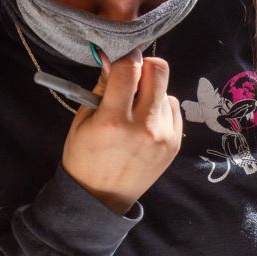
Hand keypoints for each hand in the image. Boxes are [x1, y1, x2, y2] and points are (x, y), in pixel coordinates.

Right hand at [61, 51, 182, 214]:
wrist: (101, 199)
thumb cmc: (85, 158)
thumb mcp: (82, 121)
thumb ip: (100, 88)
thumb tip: (114, 60)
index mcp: (113, 120)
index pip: (129, 68)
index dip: (126, 56)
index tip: (122, 57)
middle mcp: (143, 127)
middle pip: (158, 70)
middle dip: (144, 66)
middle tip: (132, 78)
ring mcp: (163, 136)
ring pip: (166, 90)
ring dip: (151, 92)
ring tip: (134, 111)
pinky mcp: (174, 144)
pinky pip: (173, 109)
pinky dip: (160, 108)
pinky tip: (145, 123)